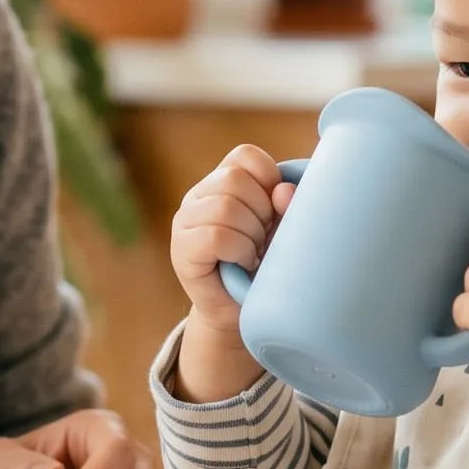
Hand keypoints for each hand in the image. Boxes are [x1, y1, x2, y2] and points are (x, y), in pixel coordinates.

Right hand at [165, 144, 294, 401]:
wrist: (242, 312)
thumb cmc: (265, 265)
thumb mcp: (282, 230)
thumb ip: (285, 207)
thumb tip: (284, 191)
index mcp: (222, 181)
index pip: (245, 155)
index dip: (269, 179)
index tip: (275, 210)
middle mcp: (198, 196)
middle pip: (235, 179)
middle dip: (261, 211)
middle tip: (263, 237)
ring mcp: (185, 221)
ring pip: (225, 207)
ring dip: (251, 234)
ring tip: (253, 253)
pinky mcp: (182, 250)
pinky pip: (216, 236)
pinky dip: (238, 250)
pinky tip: (242, 262)